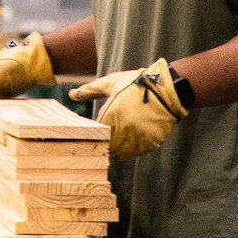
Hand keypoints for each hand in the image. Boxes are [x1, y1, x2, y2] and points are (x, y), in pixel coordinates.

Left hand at [69, 58, 189, 160]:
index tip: (91, 133)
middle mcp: (125, 130)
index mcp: (112, 116)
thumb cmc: (136, 83)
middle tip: (101, 141)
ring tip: (114, 141)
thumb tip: (71, 94)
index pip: (95, 134)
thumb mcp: (111, 83)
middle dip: (102, 144)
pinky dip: (130, 149)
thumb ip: (90, 90)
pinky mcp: (150, 143)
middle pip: (106, 147)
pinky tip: (129, 140)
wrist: (166, 89)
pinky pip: (135, 153)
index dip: (92, 134)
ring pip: (120, 154)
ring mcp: (138, 138)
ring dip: (115, 150)